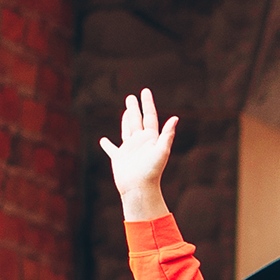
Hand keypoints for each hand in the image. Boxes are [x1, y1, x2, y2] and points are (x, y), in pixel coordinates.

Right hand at [100, 89, 177, 208]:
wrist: (140, 188)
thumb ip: (167, 135)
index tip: (145, 91)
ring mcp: (130, 150)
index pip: (150, 116)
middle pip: (137, 120)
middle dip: (134, 108)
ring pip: (127, 130)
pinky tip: (103, 140)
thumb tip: (176, 118)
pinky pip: (112, 149)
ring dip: (126, 120)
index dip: (147, 103)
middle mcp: (141, 142)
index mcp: (151, 138)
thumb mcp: (162, 151)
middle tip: (131, 96)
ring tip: (126, 112)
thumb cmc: (152, 171)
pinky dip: (107, 145)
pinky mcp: (119, 158)